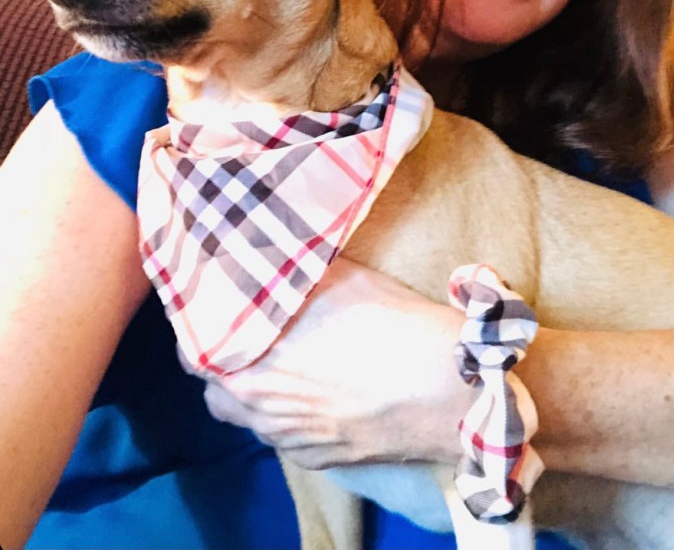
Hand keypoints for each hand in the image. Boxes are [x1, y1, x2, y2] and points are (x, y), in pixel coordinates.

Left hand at [203, 258, 473, 468]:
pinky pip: (284, 436)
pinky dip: (288, 415)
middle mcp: (257, 409)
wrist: (444, 387)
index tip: (215, 308)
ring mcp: (288, 439)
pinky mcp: (317, 459)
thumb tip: (265, 249)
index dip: (201, 326)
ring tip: (281, 363)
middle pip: (212, 387)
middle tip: (245, 333)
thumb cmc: (388, 324)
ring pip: (247, 417)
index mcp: (249, 362)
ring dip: (251, 391)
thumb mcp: (335, 278)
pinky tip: (316, 392)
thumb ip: (288, 272)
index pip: (192, 350)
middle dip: (222, 361)